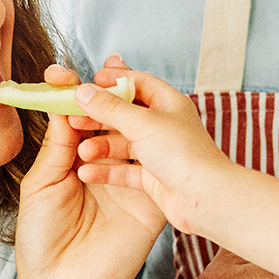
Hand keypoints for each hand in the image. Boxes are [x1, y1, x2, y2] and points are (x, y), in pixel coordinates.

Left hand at [14, 64, 166, 278]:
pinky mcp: (150, 201)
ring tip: (99, 110)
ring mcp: (129, 181)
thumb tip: (64, 102)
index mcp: (75, 159)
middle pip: (111, 119)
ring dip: (119, 119)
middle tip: (92, 77)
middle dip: (102, 95)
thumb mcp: (42, 184)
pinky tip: (124, 139)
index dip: (70, 93)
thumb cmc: (43, 240)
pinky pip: (151, 168)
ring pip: (134, 137)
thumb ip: (57, 144)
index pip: (78, 118)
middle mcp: (105, 165)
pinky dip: (140, 150)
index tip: (57, 73)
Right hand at [70, 64, 244, 238]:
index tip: (90, 81)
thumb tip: (84, 91)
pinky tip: (88, 171)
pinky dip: (107, 170)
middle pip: (126, 113)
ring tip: (81, 149)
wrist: (205, 197)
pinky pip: (124, 170)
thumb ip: (110, 107)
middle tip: (74, 115)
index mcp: (169, 103)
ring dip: (101, 145)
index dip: (114, 80)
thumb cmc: (184, 155)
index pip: (138, 82)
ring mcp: (159, 152)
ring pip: (123, 143)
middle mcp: (164, 126)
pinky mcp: (154, 177)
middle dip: (99, 114)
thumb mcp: (142, 123)